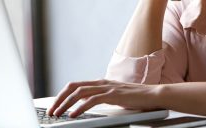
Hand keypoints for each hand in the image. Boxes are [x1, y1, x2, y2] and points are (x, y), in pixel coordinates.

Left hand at [47, 79, 161, 117]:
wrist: (154, 95)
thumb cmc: (137, 98)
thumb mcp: (116, 97)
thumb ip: (103, 98)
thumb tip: (89, 105)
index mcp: (101, 83)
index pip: (76, 85)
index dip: (63, 95)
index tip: (55, 106)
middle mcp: (102, 83)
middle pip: (73, 87)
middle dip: (59, 99)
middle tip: (51, 111)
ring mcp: (107, 88)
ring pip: (79, 93)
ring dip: (65, 104)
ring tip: (58, 114)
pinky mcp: (113, 95)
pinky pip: (91, 100)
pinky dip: (80, 107)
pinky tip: (74, 115)